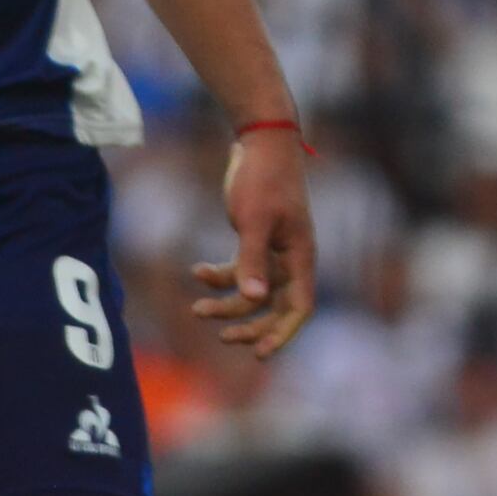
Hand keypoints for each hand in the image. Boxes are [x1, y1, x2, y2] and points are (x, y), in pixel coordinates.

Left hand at [195, 118, 317, 357]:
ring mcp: (273, 249)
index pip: (299, 306)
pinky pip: (239, 271)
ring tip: (197, 308)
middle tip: (222, 336)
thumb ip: (253, 260)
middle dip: (250, 325)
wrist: (259, 141)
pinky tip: (196, 271)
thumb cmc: (263, 178)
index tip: (259, 354)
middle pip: (275, 307)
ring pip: (253, 292)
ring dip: (227, 304)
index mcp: (300, 255)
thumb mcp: (255, 219)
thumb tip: (254, 300)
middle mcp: (290, 257)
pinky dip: (219, 277)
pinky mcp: (255, 239)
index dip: (283, 333)